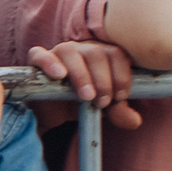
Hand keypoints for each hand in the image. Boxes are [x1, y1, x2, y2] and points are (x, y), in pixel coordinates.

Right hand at [26, 41, 143, 129]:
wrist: (54, 113)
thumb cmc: (82, 104)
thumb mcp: (104, 110)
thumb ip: (120, 112)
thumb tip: (134, 120)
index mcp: (102, 55)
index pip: (116, 53)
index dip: (121, 75)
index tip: (121, 96)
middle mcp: (82, 50)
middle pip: (95, 53)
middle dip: (103, 80)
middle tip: (102, 102)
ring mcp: (59, 53)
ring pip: (70, 52)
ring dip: (81, 75)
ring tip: (86, 96)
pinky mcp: (37, 61)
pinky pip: (40, 54)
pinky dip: (50, 63)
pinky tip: (60, 75)